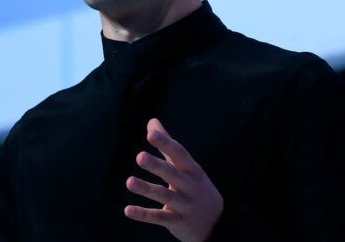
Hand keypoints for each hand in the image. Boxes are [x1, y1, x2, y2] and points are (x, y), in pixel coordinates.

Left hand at [124, 119, 222, 241]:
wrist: (218, 223)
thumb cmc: (195, 187)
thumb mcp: (187, 166)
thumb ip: (167, 145)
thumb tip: (152, 121)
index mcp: (192, 170)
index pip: (179, 153)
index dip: (165, 143)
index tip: (151, 133)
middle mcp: (190, 186)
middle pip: (172, 173)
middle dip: (156, 165)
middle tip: (139, 157)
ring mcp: (185, 205)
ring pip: (164, 196)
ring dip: (146, 189)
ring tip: (129, 182)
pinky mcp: (178, 223)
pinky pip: (159, 217)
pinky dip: (143, 214)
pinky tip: (127, 210)